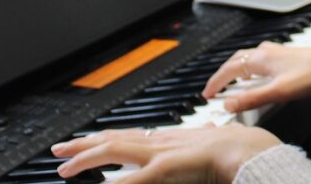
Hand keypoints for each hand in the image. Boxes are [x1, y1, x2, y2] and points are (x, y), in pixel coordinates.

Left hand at [51, 123, 280, 183]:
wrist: (252, 151)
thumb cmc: (239, 149)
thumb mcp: (216, 142)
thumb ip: (207, 138)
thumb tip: (209, 131)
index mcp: (170, 139)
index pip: (129, 136)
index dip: (104, 138)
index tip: (85, 141)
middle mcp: (161, 142)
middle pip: (113, 138)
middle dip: (83, 145)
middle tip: (58, 150)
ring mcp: (162, 153)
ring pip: (115, 150)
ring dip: (87, 159)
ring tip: (65, 168)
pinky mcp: (168, 167)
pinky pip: (136, 177)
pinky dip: (118, 183)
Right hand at [202, 42, 310, 112]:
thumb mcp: (279, 92)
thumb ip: (252, 99)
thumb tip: (228, 104)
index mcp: (260, 59)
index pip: (229, 69)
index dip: (215, 82)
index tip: (206, 94)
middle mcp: (265, 52)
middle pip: (235, 61)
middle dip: (222, 75)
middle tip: (214, 88)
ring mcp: (276, 52)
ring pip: (247, 59)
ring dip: (235, 70)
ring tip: (230, 82)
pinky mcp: (285, 56)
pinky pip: (259, 60)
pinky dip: (249, 68)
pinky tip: (256, 75)